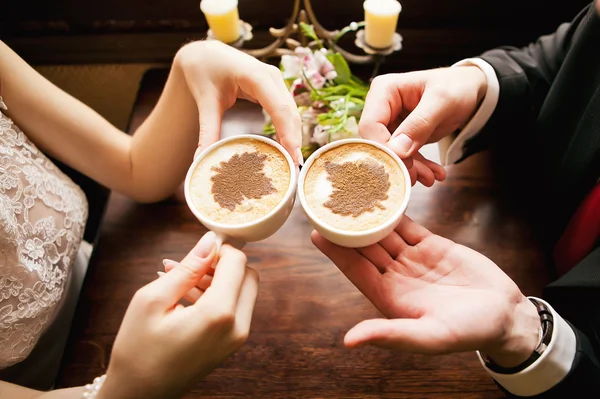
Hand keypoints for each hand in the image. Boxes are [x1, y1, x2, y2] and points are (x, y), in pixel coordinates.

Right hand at [98, 232, 258, 398]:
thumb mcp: (153, 300)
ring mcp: (236, 338)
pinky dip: (215, 296)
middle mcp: (237, 327)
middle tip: (190, 264)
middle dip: (222, 263)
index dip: (221, 248)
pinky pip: (234, 309)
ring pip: (242, 292)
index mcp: (219, 314)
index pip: (238, 263)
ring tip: (177, 277)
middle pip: (248, 276)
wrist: (139, 395)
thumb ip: (188, 267)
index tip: (199, 248)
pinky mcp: (231, 344)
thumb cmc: (138, 350)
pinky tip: (183, 294)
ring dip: (217, 279)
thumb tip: (210, 241)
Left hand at [175, 40, 301, 163]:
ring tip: (292, 162)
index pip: (280, 108)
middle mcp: (271, 77)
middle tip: (294, 167)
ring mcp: (276, 82)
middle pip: (291, 112)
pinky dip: (288, 129)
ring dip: (293, 136)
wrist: (204, 55)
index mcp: (256, 76)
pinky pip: (286, 111)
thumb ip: (207, 130)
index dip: (288, 133)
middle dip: (295, 139)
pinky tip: (285, 148)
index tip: (292, 156)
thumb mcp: (205, 101)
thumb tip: (201, 158)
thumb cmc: (204, 71)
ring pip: (292, 113)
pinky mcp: (274, 89)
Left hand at [312, 217, 539, 367]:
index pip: (356, 270)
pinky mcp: (432, 246)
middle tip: (325, 205)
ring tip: (348, 195)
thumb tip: (349, 341)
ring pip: (384, 233)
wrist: (505, 315)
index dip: (336, 253)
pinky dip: (396, 211)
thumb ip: (390, 335)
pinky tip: (382, 197)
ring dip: (367, 216)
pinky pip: (408, 226)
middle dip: (345, 228)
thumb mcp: (429, 336)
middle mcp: (396, 276)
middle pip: (365, 248)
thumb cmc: (468, 332)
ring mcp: (413, 259)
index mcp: (389, 297)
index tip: (316, 234)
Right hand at [359, 67, 487, 184]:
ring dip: (411, 169)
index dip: (384, 148)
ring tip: (430, 177)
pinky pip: (404, 156)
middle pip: (378, 142)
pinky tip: (433, 174)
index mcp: (384, 90)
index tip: (406, 162)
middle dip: (398, 162)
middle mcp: (381, 106)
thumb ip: (420, 124)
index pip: (370, 126)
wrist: (469, 89)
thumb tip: (397, 150)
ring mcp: (390, 122)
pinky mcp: (400, 136)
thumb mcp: (442, 101)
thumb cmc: (456, 86)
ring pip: (390, 154)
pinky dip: (418, 167)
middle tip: (417, 176)